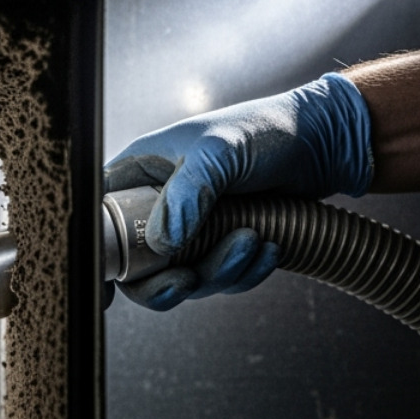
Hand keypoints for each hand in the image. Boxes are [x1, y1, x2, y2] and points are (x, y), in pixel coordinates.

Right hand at [104, 73, 373, 309]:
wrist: (323, 141)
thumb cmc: (264, 129)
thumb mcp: (219, 151)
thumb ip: (186, 194)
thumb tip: (161, 245)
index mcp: (137, 175)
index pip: (97, 221)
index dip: (96, 258)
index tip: (107, 289)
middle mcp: (155, 205)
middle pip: (134, 267)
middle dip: (162, 283)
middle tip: (188, 280)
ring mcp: (188, 229)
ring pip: (181, 278)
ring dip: (218, 272)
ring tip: (255, 241)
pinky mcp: (219, 245)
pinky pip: (219, 278)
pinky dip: (244, 273)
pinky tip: (270, 249)